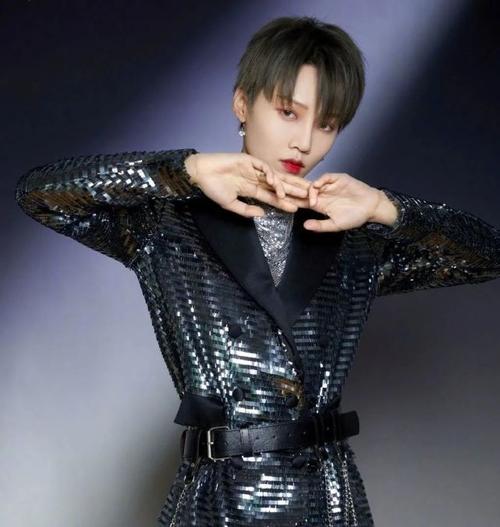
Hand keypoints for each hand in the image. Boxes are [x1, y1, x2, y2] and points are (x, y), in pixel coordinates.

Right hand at [185, 152, 310, 217]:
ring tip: (291, 194)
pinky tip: (274, 183)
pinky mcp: (248, 160)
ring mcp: (253, 169)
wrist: (201, 173)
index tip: (295, 209)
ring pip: (274, 176)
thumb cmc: (212, 188)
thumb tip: (262, 215)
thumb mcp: (230, 205)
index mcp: (251, 189)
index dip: (283, 202)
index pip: (271, 197)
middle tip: (307, 197)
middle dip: (292, 191)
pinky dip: (270, 174)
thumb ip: (246, 210)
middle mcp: (255, 179)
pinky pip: (263, 167)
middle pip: (278, 185)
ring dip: (284, 185)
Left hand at [285, 172, 389, 231]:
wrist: (371, 207)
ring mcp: (329, 185)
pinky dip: (320, 182)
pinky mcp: (338, 179)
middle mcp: (321, 193)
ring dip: (304, 187)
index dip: (290, 199)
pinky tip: (317, 188)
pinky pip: (325, 178)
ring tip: (304, 195)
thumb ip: (321, 225)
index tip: (277, 199)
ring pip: (311, 183)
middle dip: (290, 186)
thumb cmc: (355, 217)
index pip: (301, 201)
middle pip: (302, 189)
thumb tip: (305, 226)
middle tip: (277, 185)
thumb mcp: (336, 225)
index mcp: (319, 205)